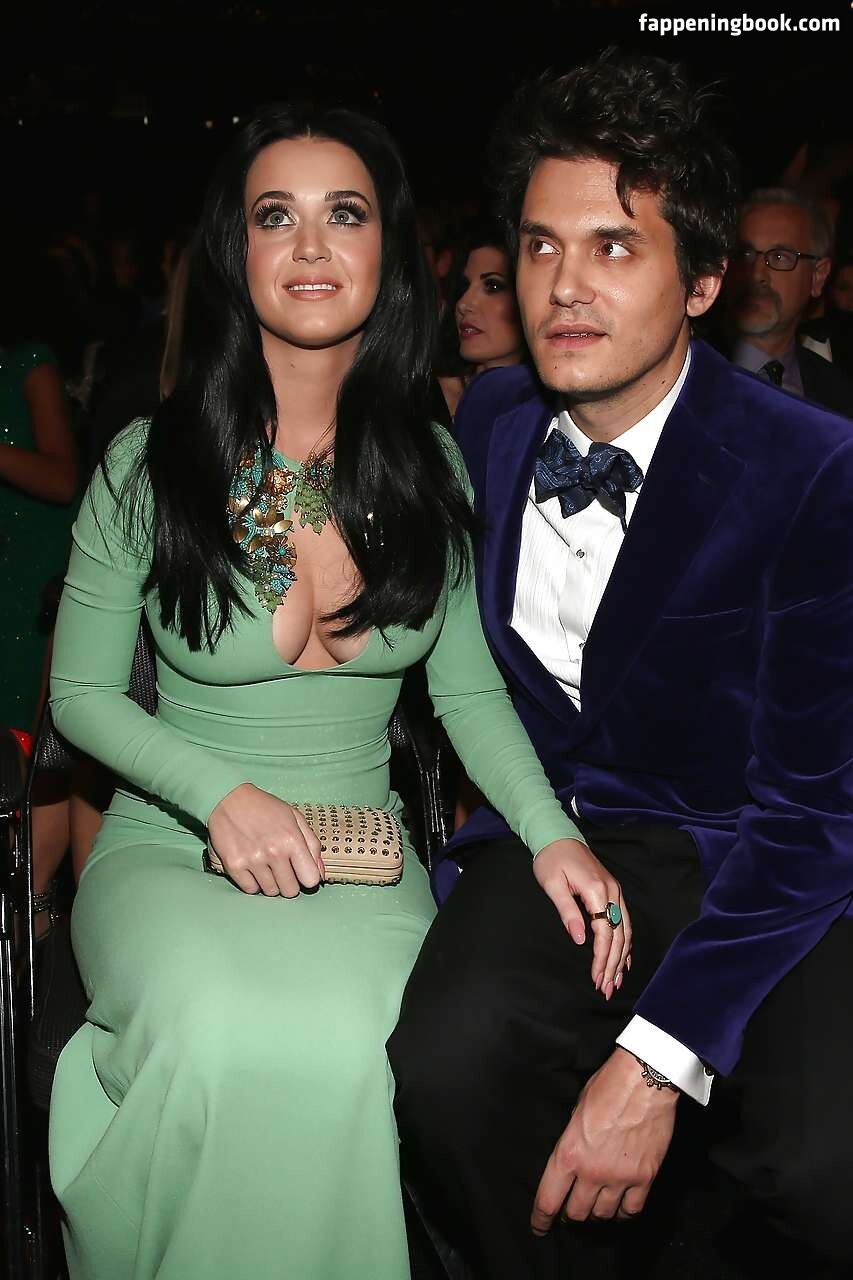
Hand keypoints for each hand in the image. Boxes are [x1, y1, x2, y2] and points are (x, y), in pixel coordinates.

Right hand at [207, 783, 324, 896]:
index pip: (311, 880)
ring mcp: (252, 860)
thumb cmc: (265, 808)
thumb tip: (320, 874)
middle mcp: (273, 852)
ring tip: (266, 865)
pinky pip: (250, 889)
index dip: (308, 877)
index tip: (301, 871)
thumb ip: (312, 846)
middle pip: (290, 891)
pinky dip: (253, 883)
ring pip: (270, 892)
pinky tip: (252, 868)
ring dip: (271, 883)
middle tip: (282, 869)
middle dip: (289, 882)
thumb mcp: (295, 818)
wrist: (229, 798)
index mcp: (292, 840)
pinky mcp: (233, 865)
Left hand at [531, 1048, 676, 1231]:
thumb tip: (570, 1158)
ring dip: (596, 1214)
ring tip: (595, 1207)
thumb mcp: (576, 1111)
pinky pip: (632, 1210)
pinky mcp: (645, 1178)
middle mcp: (592, 1172)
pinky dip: (623, 1212)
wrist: (645, 1079)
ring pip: (603, 1215)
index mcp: (569, 1153)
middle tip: (570, 1211)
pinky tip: (620, 1206)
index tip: (539, 1227)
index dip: (541, 1219)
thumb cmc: (607, 1086)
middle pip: (576, 1214)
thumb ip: (571, 1141)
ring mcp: (620, 1177)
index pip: (549, 1200)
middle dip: (570, 1215)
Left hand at [533, 839, 631, 996]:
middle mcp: (612, 892)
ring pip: (626, 931)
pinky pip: (625, 922)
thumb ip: (568, 912)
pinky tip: (624, 960)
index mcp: (597, 890)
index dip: (601, 958)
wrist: (558, 836)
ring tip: (615, 981)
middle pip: (619, 935)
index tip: (596, 978)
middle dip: (613, 964)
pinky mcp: (613, 892)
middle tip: (606, 989)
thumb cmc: (551, 860)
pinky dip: (625, 943)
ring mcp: (615, 892)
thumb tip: (581, 940)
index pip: (604, 932)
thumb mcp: (553, 885)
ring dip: (621, 958)